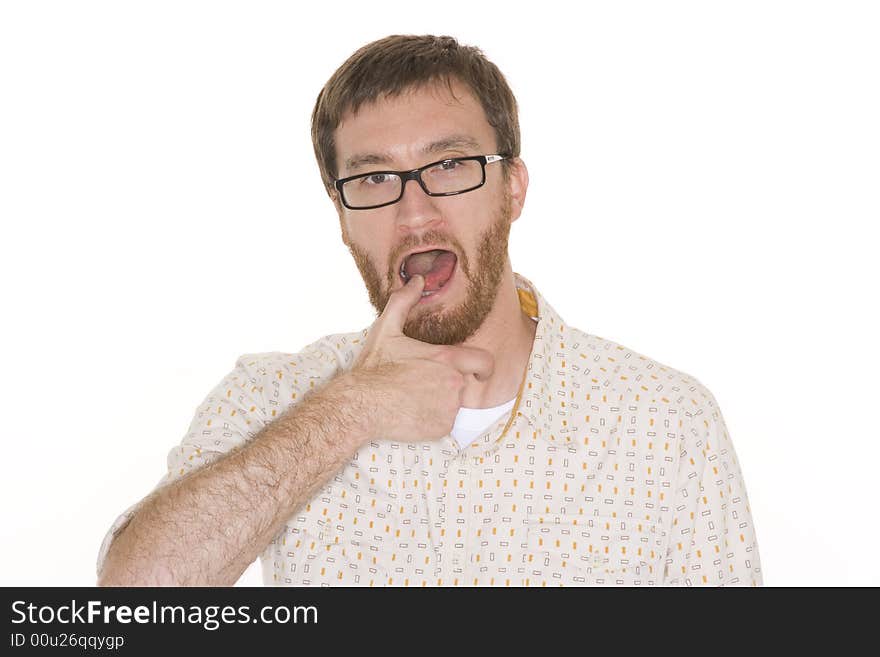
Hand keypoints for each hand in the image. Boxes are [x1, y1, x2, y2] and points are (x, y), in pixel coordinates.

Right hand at [349, 274, 494, 441]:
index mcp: (446, 359)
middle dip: (449, 384)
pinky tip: (410, 413)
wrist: (360, 406)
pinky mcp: (442, 428)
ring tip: (412, 399)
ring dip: (439, 403)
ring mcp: (449, 408)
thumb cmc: (374, 368)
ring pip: (453, 405)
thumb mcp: (386, 329)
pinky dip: (432, 420)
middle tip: (422, 385)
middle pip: (464, 384)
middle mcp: (454, 383)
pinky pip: (444, 424)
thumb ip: (404, 302)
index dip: (484, 366)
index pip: (485, 362)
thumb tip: (417, 280)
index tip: (479, 371)